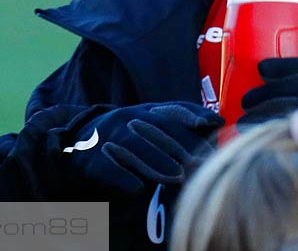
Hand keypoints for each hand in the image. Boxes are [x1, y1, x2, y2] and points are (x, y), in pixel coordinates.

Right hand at [46, 102, 220, 198]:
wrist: (78, 145)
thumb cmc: (127, 136)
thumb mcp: (150, 121)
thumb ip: (181, 121)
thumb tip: (219, 123)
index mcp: (144, 111)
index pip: (170, 110)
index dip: (189, 115)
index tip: (208, 125)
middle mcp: (127, 119)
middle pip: (155, 129)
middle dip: (178, 147)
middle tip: (200, 164)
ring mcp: (108, 137)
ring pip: (133, 147)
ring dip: (155, 163)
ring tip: (176, 178)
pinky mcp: (93, 159)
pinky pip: (108, 167)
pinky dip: (122, 177)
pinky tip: (137, 188)